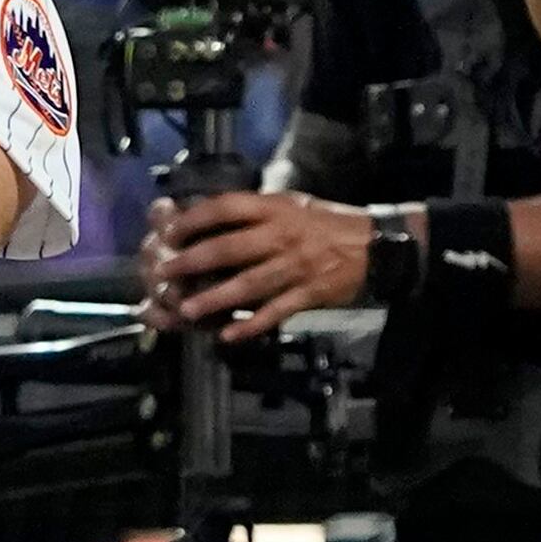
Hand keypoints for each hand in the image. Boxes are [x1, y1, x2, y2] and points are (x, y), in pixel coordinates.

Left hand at [145, 189, 372, 339]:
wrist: (376, 247)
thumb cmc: (327, 224)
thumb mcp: (292, 205)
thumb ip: (256, 212)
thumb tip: (211, 217)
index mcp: (275, 209)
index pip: (227, 208)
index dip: (194, 219)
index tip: (169, 232)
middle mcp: (283, 235)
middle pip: (231, 247)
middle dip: (194, 261)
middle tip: (164, 273)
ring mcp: (296, 267)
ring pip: (250, 283)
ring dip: (216, 298)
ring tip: (187, 310)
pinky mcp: (309, 295)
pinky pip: (276, 312)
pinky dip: (251, 325)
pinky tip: (228, 336)